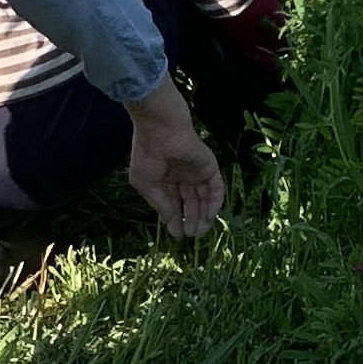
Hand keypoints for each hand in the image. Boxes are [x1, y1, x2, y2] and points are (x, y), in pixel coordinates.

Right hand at [125, 78, 223, 239]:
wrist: (160, 128)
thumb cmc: (147, 153)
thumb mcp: (146, 184)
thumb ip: (161, 205)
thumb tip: (172, 226)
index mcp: (164, 180)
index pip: (174, 204)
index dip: (176, 220)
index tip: (178, 236)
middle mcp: (181, 177)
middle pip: (190, 204)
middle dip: (191, 220)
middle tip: (192, 235)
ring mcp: (196, 172)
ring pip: (204, 198)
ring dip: (204, 215)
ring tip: (200, 231)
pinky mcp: (210, 166)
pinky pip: (216, 188)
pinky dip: (215, 203)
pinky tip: (210, 216)